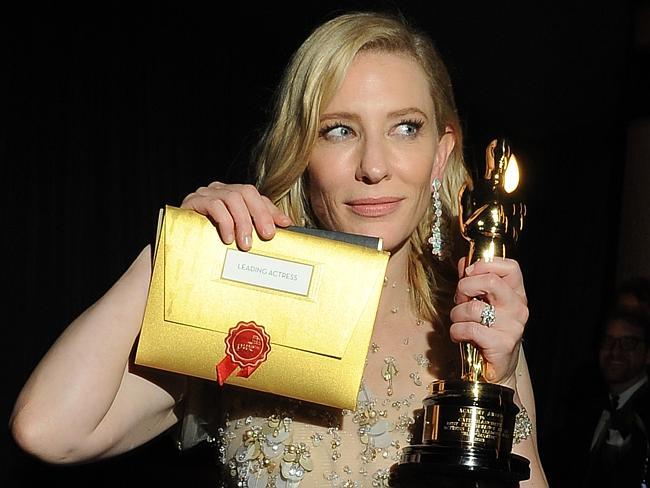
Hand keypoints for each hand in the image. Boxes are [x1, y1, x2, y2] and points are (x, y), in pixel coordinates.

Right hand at [181, 181, 292, 249]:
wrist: (177, 246)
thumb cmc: (210, 240)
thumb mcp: (237, 234)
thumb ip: (257, 226)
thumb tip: (287, 223)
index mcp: (232, 194)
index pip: (256, 196)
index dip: (270, 210)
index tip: (284, 226)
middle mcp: (220, 190)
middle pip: (246, 192)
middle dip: (259, 214)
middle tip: (267, 236)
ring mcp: (205, 193)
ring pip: (232, 198)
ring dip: (242, 222)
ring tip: (245, 244)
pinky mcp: (193, 201)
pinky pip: (214, 205)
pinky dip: (225, 222)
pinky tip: (227, 238)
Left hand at [449, 257, 527, 388]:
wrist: (494, 371)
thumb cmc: (485, 334)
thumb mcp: (480, 304)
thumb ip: (473, 282)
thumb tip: (464, 262)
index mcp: (516, 295)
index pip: (511, 267)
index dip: (485, 264)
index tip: (469, 273)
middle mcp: (518, 308)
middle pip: (491, 281)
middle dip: (465, 287)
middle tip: (460, 299)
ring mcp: (513, 326)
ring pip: (473, 307)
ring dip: (456, 314)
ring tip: (458, 322)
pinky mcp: (502, 343)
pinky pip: (469, 328)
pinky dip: (456, 331)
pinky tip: (459, 336)